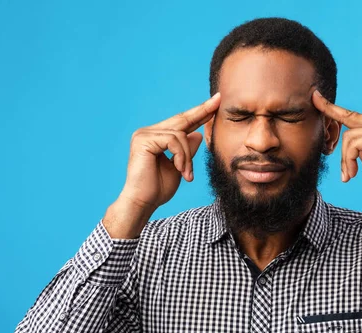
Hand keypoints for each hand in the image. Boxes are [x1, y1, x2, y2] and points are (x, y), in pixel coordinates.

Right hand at [119, 93, 220, 212]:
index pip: (182, 123)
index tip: (216, 103)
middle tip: (218, 100)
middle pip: (181, 119)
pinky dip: (181, 156)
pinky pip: (173, 140)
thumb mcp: (180, 167)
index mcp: (156, 137)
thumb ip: (187, 151)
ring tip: (186, 173)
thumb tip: (197, 134)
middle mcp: (148, 132)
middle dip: (202, 111)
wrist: (143, 203)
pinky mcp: (143, 140)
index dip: (199, 113)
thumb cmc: (158, 189)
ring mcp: (144, 134)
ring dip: (187, 157)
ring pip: (179, 134)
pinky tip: (180, 170)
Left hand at [312, 90, 361, 232]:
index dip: (333, 107)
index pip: (354, 115)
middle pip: (349, 122)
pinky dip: (348, 160)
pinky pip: (353, 144)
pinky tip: (353, 174)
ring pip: (349, 136)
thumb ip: (360, 146)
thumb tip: (346, 138)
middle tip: (328, 130)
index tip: (316, 97)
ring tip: (350, 175)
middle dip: (334, 128)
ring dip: (344, 159)